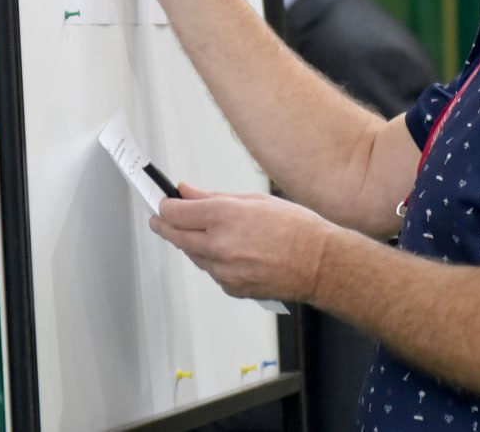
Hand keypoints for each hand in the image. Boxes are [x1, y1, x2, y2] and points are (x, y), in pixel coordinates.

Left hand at [149, 183, 334, 303]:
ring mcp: (223, 270)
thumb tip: (188, 192)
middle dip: (164, 225)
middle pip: (175, 236)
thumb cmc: (297, 230)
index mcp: (224, 216)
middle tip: (159, 219)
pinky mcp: (230, 288)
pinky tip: (229, 251)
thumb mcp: (255, 201)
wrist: (320, 264)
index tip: (164, 202)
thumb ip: (214, 197)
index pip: (175, 212)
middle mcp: (218, 245)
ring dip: (191, 242)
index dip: (165, 205)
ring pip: (192, 255)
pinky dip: (213, 260)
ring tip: (203, 232)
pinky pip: (211, 271)